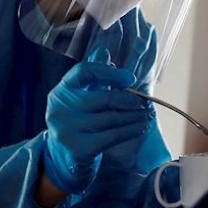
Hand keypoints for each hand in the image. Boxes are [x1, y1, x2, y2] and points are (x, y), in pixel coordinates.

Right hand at [43, 48, 153, 193]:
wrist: (62, 155)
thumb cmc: (79, 119)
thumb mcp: (83, 94)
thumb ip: (94, 74)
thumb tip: (104, 52)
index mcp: (62, 89)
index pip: (84, 72)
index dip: (108, 72)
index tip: (130, 78)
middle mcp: (60, 108)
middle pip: (101, 98)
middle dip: (128, 99)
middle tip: (144, 102)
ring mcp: (67, 129)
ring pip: (110, 118)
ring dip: (134, 116)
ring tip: (147, 114)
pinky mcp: (79, 148)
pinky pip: (112, 136)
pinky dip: (130, 131)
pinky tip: (141, 127)